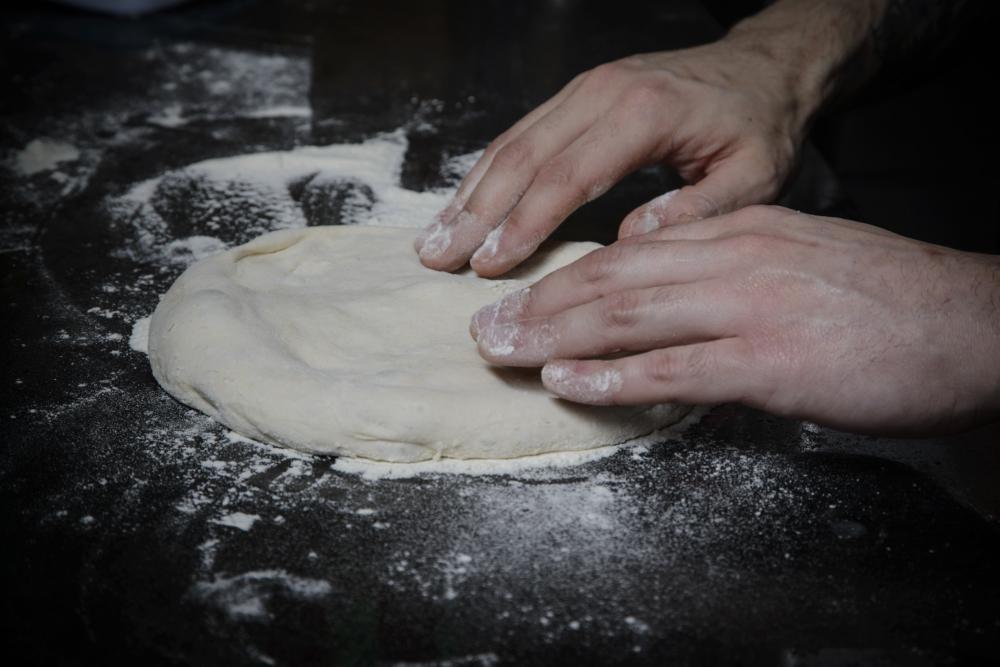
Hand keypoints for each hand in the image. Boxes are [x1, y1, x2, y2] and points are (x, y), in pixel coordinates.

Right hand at [415, 34, 815, 276]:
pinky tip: (465, 204)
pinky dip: (487, 172)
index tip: (488, 268)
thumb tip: (629, 242)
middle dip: (476, 213)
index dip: (522, 225)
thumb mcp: (754, 176)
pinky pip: (522, 133)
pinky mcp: (578, 93)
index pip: (566, 176)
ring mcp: (585, 88)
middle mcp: (602, 93)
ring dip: (469, 194)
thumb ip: (697, 212)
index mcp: (644, 114)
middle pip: (522, 157)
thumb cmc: (761, 125)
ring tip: (434, 239)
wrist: (765, 66)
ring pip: (512, 143)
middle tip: (437, 259)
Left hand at [469, 206, 999, 435]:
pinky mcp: (769, 358)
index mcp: (739, 232)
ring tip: (504, 353)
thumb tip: (673, 312)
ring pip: (628, 315)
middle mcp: (734, 257)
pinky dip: (612, 377)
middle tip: (487, 329)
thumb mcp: (799, 265)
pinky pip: (672, 368)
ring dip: (555, 338)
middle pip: (613, 279)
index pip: (631, 251)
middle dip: (541, 306)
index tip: (523, 299)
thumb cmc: (887, 303)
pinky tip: (568, 384)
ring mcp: (749, 305)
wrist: (973, 324)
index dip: (567, 278)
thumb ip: (733, 279)